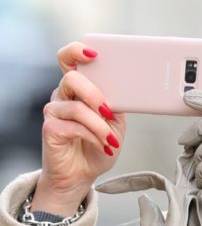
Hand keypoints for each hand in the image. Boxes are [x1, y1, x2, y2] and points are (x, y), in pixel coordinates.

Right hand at [34, 42, 126, 215]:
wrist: (84, 174)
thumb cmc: (98, 145)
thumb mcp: (116, 122)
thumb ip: (117, 103)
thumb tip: (125, 90)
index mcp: (79, 88)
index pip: (69, 59)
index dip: (77, 51)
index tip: (94, 53)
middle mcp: (63, 95)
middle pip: (71, 78)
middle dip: (95, 93)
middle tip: (109, 110)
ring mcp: (54, 111)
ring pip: (77, 106)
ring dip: (100, 124)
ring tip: (111, 138)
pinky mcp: (50, 129)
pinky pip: (74, 126)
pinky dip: (93, 136)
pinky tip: (103, 144)